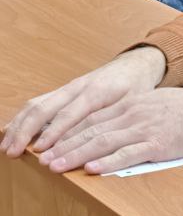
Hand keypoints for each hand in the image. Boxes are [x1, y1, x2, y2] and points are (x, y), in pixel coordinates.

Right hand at [1, 46, 166, 158]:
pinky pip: (38, 102)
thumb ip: (116, 118)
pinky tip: (10, 131)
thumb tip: (101, 141)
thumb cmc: (137, 86)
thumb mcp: (135, 102)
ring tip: (5, 145)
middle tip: (11, 151)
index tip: (39, 151)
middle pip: (43, 108)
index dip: (52, 133)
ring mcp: (67, 88)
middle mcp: (76, 88)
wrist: (136, 64)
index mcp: (95, 91)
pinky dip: (22, 118)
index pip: (68, 115)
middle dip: (24, 131)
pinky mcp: (63, 91)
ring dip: (18, 125)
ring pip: (36, 104)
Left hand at [35, 85, 182, 174]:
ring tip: (56, 166)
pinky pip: (128, 154)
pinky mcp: (159, 144)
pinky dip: (108, 162)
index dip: (66, 132)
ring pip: (103, 142)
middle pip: (90, 131)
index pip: (90, 119)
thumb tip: (110, 127)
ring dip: (76, 155)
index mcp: (130, 105)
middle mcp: (133, 114)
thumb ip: (132, 113)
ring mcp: (145, 129)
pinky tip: (92, 168)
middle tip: (42, 160)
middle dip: (63, 146)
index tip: (48, 144)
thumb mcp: (154, 103)